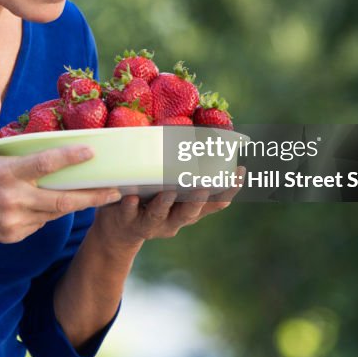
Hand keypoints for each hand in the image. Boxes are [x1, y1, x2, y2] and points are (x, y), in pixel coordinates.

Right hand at [0, 87, 120, 243]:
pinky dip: (50, 213)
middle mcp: (12, 200)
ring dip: (76, 205)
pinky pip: (39, 223)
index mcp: (5, 173)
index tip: (93, 151)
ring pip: (54, 213)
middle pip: (62, 200)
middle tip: (116, 190)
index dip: (71, 158)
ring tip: (100, 197)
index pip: (45, 164)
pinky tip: (59, 204)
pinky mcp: (12, 234)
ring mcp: (13, 220)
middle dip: (92, 196)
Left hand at [90, 167, 245, 248]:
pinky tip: (130, 197)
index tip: (239, 171)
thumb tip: (192, 126)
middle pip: (190, 212)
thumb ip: (179, 167)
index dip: (229, 189)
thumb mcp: (168, 187)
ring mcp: (151, 223)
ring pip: (159, 215)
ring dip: (164, 204)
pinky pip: (128, 214)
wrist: (118, 230)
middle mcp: (174, 219)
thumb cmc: (149, 198)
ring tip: (167, 191)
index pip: (215, 202)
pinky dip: (130, 206)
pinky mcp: (127, 222)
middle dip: (198, 199)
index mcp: (188, 209)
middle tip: (205, 185)